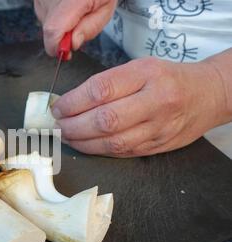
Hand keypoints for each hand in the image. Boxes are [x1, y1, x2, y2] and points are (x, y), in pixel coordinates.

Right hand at [34, 0, 116, 56]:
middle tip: (78, 25)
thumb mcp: (105, 10)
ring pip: (45, 24)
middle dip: (63, 37)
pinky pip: (44, 15)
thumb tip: (72, 44)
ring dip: (59, 26)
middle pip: (49, 30)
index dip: (58, 47)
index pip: (53, 30)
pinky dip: (55, 17)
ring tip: (73, 13)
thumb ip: (90, 29)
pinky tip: (65, 7)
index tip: (66, 52)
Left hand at [52, 57, 231, 156]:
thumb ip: (109, 83)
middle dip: (74, 126)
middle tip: (58, 126)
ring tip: (67, 137)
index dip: (73, 102)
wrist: (206, 95)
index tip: (57, 108)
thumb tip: (70, 102)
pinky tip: (86, 146)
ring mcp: (158, 128)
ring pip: (113, 142)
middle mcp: (155, 101)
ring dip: (83, 143)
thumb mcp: (140, 67)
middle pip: (105, 120)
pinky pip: (122, 153)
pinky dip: (99, 151)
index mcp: (147, 74)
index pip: (101, 90)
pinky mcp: (157, 147)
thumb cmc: (167, 78)